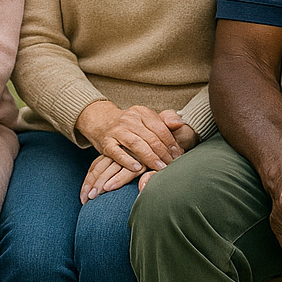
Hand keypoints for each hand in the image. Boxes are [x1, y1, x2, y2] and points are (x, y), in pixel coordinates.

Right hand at [80, 110, 199, 202]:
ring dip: (150, 158)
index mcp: (141, 112)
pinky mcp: (106, 143)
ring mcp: (116, 131)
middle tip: (172, 165)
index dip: (171, 143)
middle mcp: (129, 119)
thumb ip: (165, 120)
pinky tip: (138, 168)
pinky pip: (117, 153)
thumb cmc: (130, 125)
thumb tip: (180, 124)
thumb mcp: (147, 118)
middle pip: (150, 137)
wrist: (102, 122)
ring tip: (160, 168)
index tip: (179, 154)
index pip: (160, 128)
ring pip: (136, 144)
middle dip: (163, 153)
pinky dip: (128, 161)